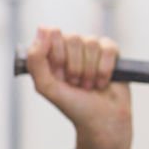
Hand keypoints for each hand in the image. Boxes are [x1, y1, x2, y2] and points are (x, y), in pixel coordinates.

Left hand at [26, 27, 131, 148]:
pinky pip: (108, 48)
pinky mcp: (112, 52)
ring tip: (89, 85)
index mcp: (53, 52)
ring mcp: (93, 48)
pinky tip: (103, 81)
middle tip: (76, 84)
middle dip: (75, 66)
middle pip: (73, 38)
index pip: (53, 34)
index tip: (60, 76)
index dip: (58, 57)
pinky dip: (105, 68)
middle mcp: (72, 47)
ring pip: (91, 43)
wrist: (101, 121)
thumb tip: (43, 27)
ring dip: (90, 70)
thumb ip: (36, 58)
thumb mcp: (46, 86)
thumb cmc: (73, 106)